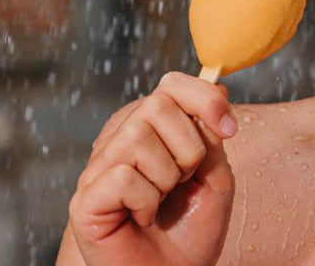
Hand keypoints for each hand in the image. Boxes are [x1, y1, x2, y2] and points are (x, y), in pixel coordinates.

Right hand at [59, 72, 236, 265]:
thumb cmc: (191, 230)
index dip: (204, 99)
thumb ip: (211, 134)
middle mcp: (120, 141)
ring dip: (167, 177)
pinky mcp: (85, 198)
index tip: (229, 129)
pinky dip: (146, 202)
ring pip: (137, 138)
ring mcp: (99, 168)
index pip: (172, 85)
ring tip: (162, 202)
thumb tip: (215, 85)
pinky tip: (143, 218)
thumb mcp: (215, 175)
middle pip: (157, 105)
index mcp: (152, 129)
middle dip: (188, 148)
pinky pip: (123, 176)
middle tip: (184, 182)